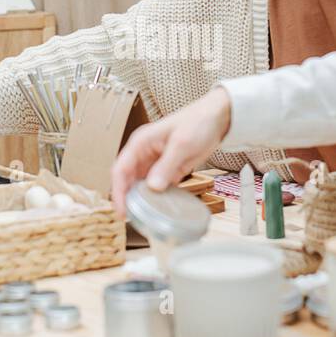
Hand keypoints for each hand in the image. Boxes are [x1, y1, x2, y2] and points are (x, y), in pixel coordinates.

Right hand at [110, 86, 231, 214]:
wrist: (217, 117)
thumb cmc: (198, 122)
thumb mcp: (182, 143)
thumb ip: (166, 165)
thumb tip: (152, 187)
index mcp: (140, 142)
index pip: (120, 169)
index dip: (118, 191)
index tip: (122, 210)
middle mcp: (143, 153)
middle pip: (127, 179)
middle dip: (127, 199)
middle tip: (132, 219)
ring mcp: (155, 162)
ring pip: (140, 185)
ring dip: (140, 200)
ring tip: (143, 218)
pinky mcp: (167, 169)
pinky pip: (156, 187)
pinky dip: (156, 198)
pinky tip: (159, 209)